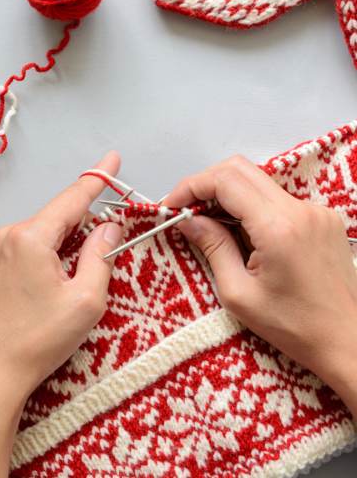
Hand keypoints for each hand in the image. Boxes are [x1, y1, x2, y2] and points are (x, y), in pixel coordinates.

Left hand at [0, 151, 122, 477]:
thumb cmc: (38, 341)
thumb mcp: (85, 299)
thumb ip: (100, 255)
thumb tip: (109, 227)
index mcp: (32, 238)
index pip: (73, 198)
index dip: (97, 178)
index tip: (112, 159)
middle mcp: (9, 236)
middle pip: (57, 218)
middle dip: (83, 226)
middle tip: (104, 247)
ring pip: (42, 234)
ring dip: (64, 246)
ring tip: (72, 283)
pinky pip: (26, 248)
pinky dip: (46, 255)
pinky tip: (51, 285)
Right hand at [163, 155, 356, 418]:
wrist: (346, 341)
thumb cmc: (294, 326)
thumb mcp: (238, 294)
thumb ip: (212, 248)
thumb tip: (189, 221)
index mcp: (277, 229)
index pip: (225, 181)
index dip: (191, 186)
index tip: (172, 205)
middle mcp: (300, 211)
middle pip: (240, 169)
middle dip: (205, 184)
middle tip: (186, 210)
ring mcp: (315, 212)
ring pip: (258, 181)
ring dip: (227, 195)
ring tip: (211, 225)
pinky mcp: (322, 218)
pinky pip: (276, 198)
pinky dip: (251, 206)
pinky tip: (243, 234)